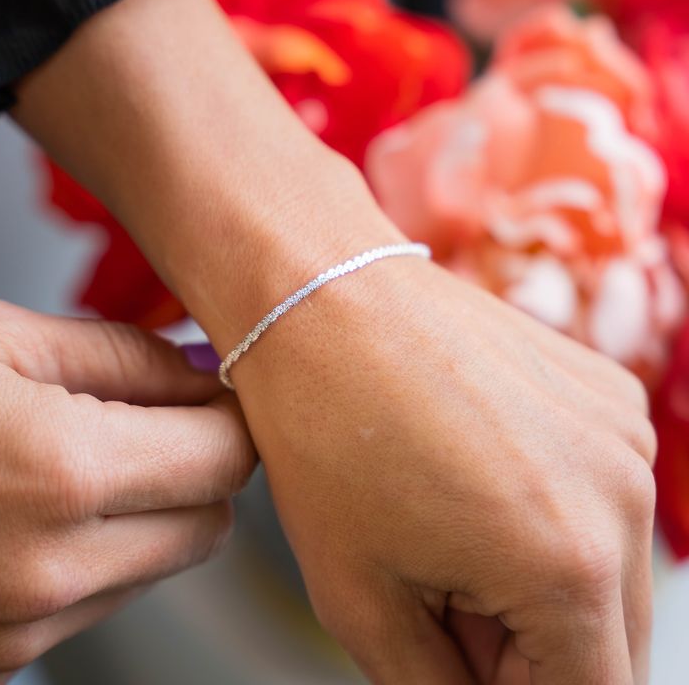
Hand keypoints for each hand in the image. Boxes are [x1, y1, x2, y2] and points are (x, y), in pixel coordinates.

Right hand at [0, 297, 255, 682]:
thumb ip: (125, 358)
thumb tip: (204, 371)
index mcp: (56, 473)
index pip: (222, 459)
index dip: (234, 419)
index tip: (224, 393)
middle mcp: (45, 569)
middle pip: (209, 520)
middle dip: (204, 465)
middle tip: (168, 417)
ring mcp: (18, 628)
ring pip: (165, 563)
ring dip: (159, 510)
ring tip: (97, 456)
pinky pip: (104, 599)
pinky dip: (108, 551)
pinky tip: (54, 507)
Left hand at [234, 259, 655, 684]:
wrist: (326, 299)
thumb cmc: (324, 435)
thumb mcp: (362, 599)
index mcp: (569, 565)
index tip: (460, 668)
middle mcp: (622, 494)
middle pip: (606, 640)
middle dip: (527, 649)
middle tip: (441, 606)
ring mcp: (621, 434)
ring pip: (606, 568)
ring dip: (541, 582)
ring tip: (447, 535)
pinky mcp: (605, 394)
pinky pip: (599, 492)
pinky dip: (552, 514)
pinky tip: (475, 479)